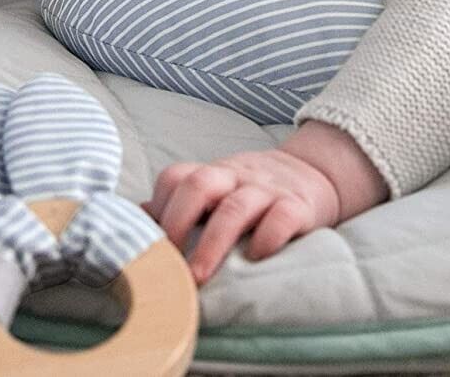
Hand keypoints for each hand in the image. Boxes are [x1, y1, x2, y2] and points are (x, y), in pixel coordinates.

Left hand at [146, 147, 340, 284]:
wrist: (314, 172)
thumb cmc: (254, 191)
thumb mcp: (218, 190)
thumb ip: (182, 203)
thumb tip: (135, 219)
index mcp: (212, 173)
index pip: (175, 177)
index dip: (158, 208)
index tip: (149, 245)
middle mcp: (236, 176)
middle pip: (199, 184)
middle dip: (177, 223)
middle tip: (168, 263)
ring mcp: (267, 190)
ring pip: (236, 206)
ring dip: (213, 243)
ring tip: (198, 277)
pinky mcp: (298, 206)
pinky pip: (282, 216)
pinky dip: (267, 238)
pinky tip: (256, 258)